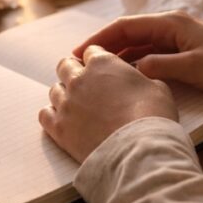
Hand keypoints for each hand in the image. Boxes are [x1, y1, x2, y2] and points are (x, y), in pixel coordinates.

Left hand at [40, 45, 177, 162]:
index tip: (103, 69)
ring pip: (54, 90)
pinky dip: (52, 114)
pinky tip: (63, 120)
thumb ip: (141, 79)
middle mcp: (79, 79)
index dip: (98, 59)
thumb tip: (138, 81)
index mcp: (103, 63)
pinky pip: (45, 114)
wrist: (138, 150)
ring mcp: (66, 104)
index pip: (92, 52)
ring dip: (64, 94)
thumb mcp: (157, 87)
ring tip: (77, 104)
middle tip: (86, 84)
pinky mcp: (59, 128)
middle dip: (74, 71)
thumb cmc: (152, 116)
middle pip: (66, 66)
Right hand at [72, 12, 202, 100]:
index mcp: (171, 23)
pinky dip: (133, 64)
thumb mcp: (194, 67)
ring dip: (116, 57)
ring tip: (93, 73)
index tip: (78, 52)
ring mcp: (176, 41)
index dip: (99, 38)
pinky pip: (149, 56)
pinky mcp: (182, 54)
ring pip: (137, 46)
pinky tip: (121, 78)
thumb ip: (161, 66)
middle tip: (79, 65)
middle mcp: (170, 27)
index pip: (126, 26)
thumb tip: (132, 68)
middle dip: (102, 48)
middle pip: (128, 34)